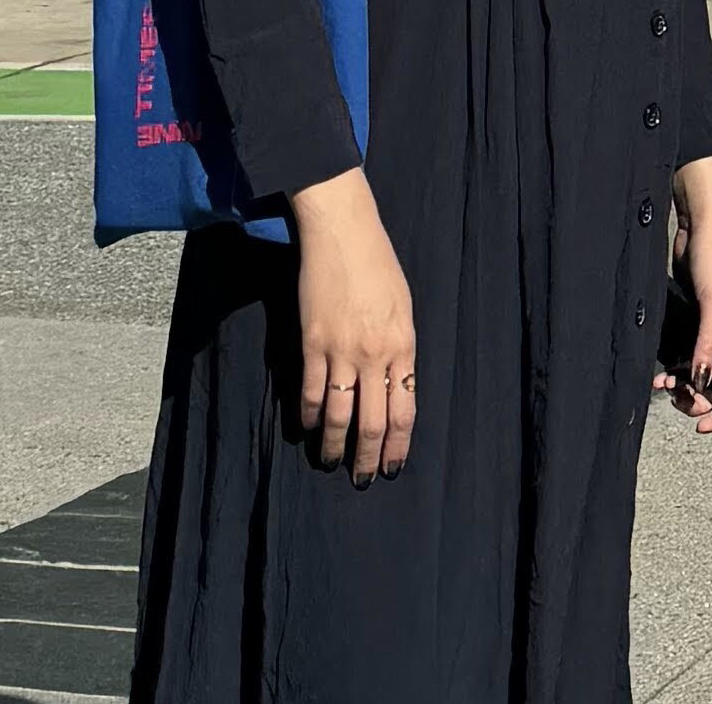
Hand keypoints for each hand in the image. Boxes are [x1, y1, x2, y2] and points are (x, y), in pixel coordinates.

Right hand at [288, 169, 416, 481]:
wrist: (343, 231)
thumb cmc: (378, 265)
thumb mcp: (403, 308)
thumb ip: (400, 349)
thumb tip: (394, 387)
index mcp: (404, 346)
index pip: (404, 410)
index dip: (397, 445)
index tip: (392, 467)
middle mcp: (375, 355)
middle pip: (373, 422)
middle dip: (368, 458)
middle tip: (363, 480)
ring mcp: (341, 351)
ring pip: (339, 415)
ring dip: (334, 446)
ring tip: (331, 463)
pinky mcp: (311, 343)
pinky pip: (310, 392)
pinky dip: (308, 416)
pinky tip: (307, 429)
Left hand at [658, 159, 711, 435]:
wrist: (695, 225)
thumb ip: (708, 345)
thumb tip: (701, 382)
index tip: (699, 424)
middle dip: (696, 400)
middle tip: (676, 400)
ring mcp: (705, 332)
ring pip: (695, 375)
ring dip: (680, 387)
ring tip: (662, 386)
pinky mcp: (688, 322)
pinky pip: (680, 357)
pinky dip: (669, 369)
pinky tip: (657, 374)